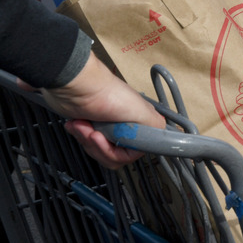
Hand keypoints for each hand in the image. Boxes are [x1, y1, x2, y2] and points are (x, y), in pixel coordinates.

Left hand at [20, 53, 165, 168]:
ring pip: (99, 152)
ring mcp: (106, 128)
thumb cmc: (109, 95)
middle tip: (95, 134)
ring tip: (84, 125)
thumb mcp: (142, 111)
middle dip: (101, 147)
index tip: (114, 140)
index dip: (122, 152)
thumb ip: (157, 128)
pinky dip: (79, 134)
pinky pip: (85, 144)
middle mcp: (125, 128)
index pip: (135, 152)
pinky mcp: (89, 127)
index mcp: (140, 125)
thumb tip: (165, 141)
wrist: (78, 87)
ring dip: (88, 140)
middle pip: (116, 156)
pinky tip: (77, 123)